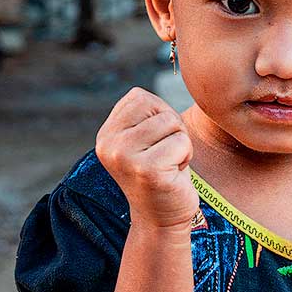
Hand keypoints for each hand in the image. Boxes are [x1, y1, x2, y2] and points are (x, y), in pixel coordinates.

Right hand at [96, 87, 198, 229]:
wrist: (161, 220)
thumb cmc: (162, 173)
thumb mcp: (146, 139)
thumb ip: (147, 113)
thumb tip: (176, 71)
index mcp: (106, 133)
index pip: (140, 96)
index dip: (159, 116)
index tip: (155, 144)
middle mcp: (108, 143)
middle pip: (157, 108)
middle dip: (172, 129)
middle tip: (165, 156)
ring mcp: (124, 157)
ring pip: (171, 123)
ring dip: (181, 144)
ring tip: (169, 164)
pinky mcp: (146, 170)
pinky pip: (182, 142)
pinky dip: (186, 157)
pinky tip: (174, 175)